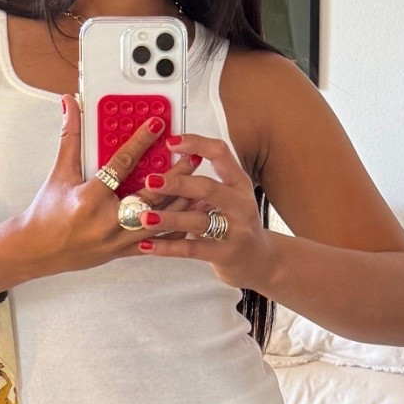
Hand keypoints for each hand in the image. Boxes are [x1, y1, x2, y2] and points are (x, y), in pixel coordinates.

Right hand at [13, 95, 206, 277]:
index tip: (158, 124)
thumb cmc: (46, 213)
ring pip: (160, 221)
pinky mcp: (123, 252)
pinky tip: (189, 216)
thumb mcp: (59, 173)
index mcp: (90, 199)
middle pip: (151, 195)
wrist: (37, 251)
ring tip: (200, 185)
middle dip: (176, 175)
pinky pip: (156, 242)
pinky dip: (174, 228)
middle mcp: (107, 222)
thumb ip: (70, 137)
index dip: (141, 142)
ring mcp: (118, 240)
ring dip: (182, 203)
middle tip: (193, 156)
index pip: (121, 164)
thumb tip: (71, 104)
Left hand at [127, 133, 269, 291]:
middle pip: (208, 188)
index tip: (170, 143)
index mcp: (239, 183)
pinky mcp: (225, 254)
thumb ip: (204, 184)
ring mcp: (235, 231)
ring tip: (144, 216)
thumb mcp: (229, 198)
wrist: (260, 261)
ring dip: (168, 218)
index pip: (221, 154)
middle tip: (150, 181)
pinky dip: (167, 247)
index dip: (196, 144)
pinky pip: (192, 249)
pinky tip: (146, 245)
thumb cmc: (235, 224)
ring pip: (197, 221)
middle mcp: (240, 204)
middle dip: (177, 183)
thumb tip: (168, 164)